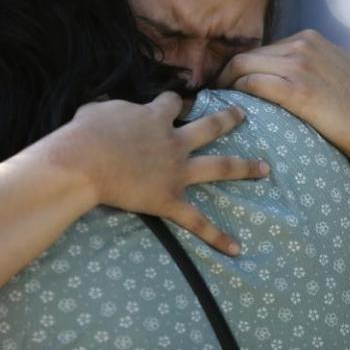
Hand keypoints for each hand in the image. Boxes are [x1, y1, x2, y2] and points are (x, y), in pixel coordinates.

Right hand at [58, 91, 268, 255]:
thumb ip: (103, 109)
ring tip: (265, 168)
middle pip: (210, 126)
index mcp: (155, 117)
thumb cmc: (84, 135)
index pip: (173, 102)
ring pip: (218, 167)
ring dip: (244, 167)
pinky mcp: (169, 199)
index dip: (177, 101)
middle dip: (228, 119)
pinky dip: (216, 236)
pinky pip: (197, 221)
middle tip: (243, 115)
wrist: (84, 163)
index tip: (181, 101)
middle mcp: (173, 141)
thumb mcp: (92, 111)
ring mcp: (175, 171)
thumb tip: (97, 110)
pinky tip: (235, 248)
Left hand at [215, 29, 349, 158]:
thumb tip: (285, 67)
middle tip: (211, 94)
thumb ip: (311, 62)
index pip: (261, 49)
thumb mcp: (334, 69)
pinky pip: (253, 83)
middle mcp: (303, 45)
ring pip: (243, 66)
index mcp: (309, 38)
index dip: (239, 68)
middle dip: (224, 74)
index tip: (226, 85)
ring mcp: (300, 65)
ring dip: (224, 84)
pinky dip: (235, 93)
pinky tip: (229, 107)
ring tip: (215, 102)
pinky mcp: (298, 89)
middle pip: (246, 55)